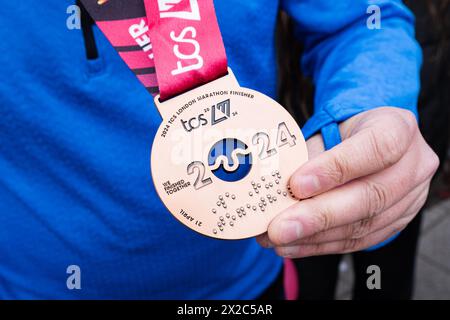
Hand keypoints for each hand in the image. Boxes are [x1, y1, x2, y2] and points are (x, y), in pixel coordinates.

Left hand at [257, 107, 438, 257]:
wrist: (367, 141)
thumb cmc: (344, 133)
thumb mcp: (328, 130)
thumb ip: (307, 156)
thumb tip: (273, 187)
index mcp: (398, 128)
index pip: (376, 148)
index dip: (336, 168)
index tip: (297, 184)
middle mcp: (413, 164)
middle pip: (371, 196)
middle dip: (318, 216)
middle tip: (280, 228)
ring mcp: (411, 198)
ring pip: (364, 224)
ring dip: (315, 236)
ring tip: (279, 239)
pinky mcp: (397, 223)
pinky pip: (360, 240)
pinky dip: (322, 245)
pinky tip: (295, 246)